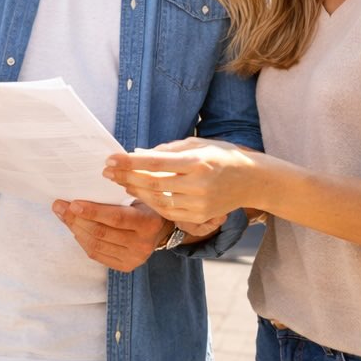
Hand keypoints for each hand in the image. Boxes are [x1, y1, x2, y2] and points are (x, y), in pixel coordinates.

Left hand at [51, 199, 167, 271]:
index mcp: (148, 222)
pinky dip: (83, 241)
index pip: (116, 218)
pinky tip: (76, 229)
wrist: (161, 230)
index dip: (92, 211)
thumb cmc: (145, 206)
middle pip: (101, 233)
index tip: (73, 203)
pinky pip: (97, 255)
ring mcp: (134, 258)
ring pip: (96, 245)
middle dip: (76, 219)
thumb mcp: (138, 195)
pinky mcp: (126, 266)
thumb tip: (83, 184)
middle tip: (59, 206)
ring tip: (64, 216)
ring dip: (75, 229)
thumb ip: (117, 192)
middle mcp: (143, 244)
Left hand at [103, 138, 263, 224]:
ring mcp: (200, 204)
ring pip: (158, 200)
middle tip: (107, 171)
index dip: (130, 162)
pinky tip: (139, 193)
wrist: (252, 181)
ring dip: (135, 191)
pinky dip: (151, 203)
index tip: (110, 159)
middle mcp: (198, 185)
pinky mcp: (201, 217)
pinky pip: (168, 212)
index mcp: (197, 162)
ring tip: (119, 181)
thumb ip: (167, 150)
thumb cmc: (222, 156)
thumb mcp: (197, 144)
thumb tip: (138, 153)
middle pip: (153, 184)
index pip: (155, 163)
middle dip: (126, 177)